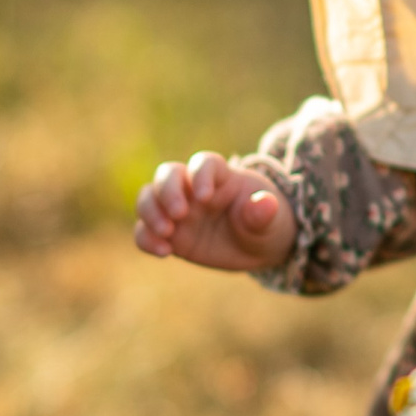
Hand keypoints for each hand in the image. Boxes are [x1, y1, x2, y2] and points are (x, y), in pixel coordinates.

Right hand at [133, 152, 297, 272]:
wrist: (256, 247)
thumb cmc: (265, 224)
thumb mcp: (271, 221)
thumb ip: (263, 213)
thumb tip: (266, 203)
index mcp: (221, 176)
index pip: (204, 163)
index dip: (200, 174)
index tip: (205, 197)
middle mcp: (192, 188)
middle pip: (168, 174)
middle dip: (168, 191)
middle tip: (180, 214)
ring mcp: (178, 210)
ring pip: (149, 197)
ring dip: (151, 212)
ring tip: (167, 233)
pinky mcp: (168, 233)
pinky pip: (144, 230)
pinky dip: (146, 238)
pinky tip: (164, 252)